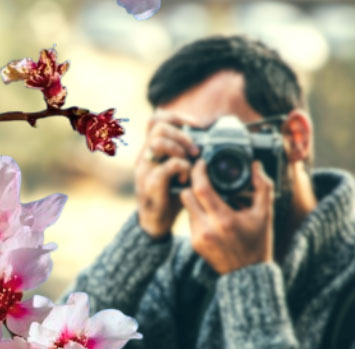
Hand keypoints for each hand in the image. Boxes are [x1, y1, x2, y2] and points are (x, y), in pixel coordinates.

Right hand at [135, 110, 198, 237]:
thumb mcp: (178, 171)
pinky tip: (185, 179)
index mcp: (151, 150)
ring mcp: (145, 170)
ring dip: (179, 148)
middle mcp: (145, 156)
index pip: (156, 119)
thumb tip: (210, 142)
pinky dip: (182, 169)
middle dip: (182, 135)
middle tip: (196, 151)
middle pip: (158, 127)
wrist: (156, 224)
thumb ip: (187, 156)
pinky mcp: (151, 185)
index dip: (177, 117)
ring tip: (191, 161)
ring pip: (158, 142)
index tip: (196, 126)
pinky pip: (167, 167)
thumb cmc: (170, 196)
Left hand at [179, 160, 273, 274]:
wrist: (247, 273)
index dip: (199, 172)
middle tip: (203, 178)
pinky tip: (212, 215)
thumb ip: (262, 187)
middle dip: (193, 183)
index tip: (202, 163)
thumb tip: (256, 166)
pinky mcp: (194, 243)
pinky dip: (198, 213)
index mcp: (224, 220)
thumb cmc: (258, 242)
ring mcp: (198, 237)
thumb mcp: (265, 214)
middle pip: (186, 195)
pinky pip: (190, 220)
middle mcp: (207, 229)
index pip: (201, 188)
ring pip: (187, 207)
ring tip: (212, 198)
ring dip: (196, 199)